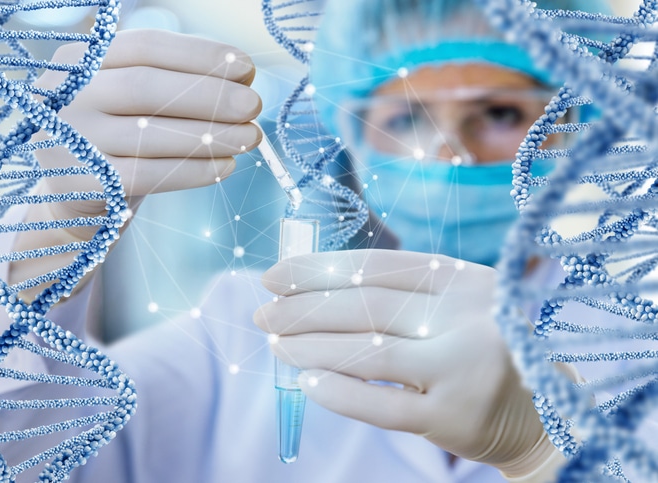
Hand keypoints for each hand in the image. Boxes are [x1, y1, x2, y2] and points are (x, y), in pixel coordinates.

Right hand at [10, 29, 261, 299]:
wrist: (77, 193)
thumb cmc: (120, 136)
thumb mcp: (136, 101)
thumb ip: (178, 82)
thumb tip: (243, 77)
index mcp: (81, 60)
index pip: (145, 46)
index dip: (199, 55)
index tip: (246, 68)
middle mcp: (68, 95)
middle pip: (146, 87)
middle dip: (209, 95)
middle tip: (253, 105)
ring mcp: (70, 140)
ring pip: (149, 133)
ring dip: (209, 135)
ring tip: (250, 137)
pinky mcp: (81, 183)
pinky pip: (148, 175)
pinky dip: (192, 171)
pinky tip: (225, 167)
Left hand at [254, 249, 563, 480]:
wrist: (544, 411)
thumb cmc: (484, 346)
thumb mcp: (458, 303)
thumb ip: (403, 290)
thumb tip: (313, 286)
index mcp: (464, 279)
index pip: (378, 266)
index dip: (320, 268)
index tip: (275, 274)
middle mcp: (467, 317)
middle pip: (367, 306)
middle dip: (304, 308)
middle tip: (262, 311)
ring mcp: (463, 369)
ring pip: (367, 353)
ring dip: (310, 346)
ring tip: (274, 342)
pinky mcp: (454, 418)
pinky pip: (381, 405)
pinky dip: (338, 392)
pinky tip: (304, 380)